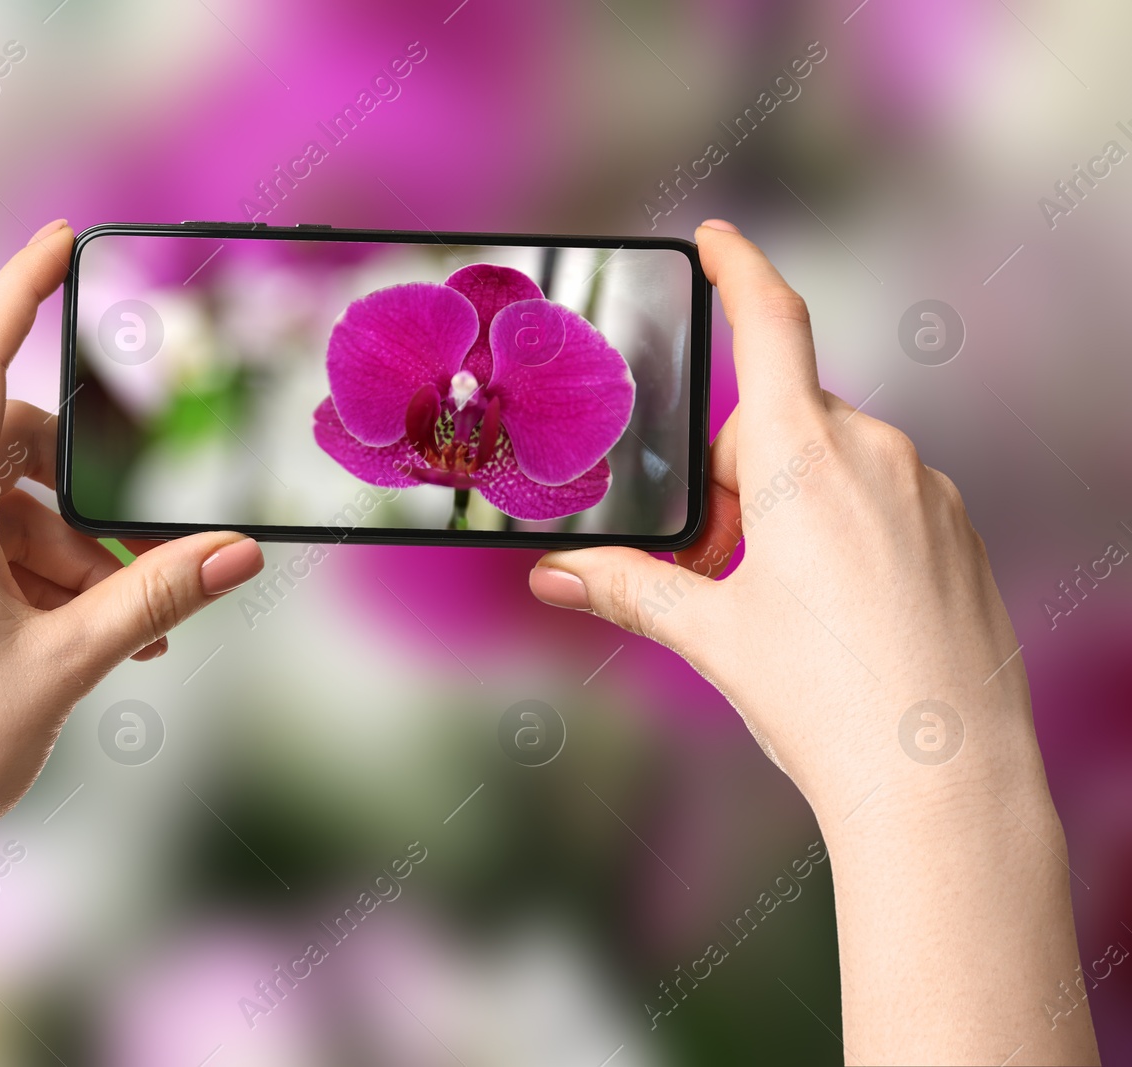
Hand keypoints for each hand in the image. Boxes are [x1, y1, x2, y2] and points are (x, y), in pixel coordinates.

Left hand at [0, 220, 263, 1065]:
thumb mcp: (70, 661)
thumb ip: (158, 594)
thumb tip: (242, 551)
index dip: (17, 292)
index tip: (59, 239)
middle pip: (11, 461)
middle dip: (87, 513)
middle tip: (145, 589)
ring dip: (68, 563)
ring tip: (121, 648)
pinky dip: (28, 583)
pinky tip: (69, 647)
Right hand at [528, 221, 1097, 1064]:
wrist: (942, 781)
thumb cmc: (829, 703)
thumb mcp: (710, 635)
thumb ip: (629, 588)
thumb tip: (556, 576)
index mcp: (805, 459)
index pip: (771, 325)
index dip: (739, 269)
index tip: (716, 236)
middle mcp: (875, 456)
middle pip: (778, 423)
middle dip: (730, 479)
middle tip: (706, 568)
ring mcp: (925, 492)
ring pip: (830, 462)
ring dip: (783, 505)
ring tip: (765, 601)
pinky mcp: (953, 531)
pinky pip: (880, 495)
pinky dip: (838, 526)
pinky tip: (826, 607)